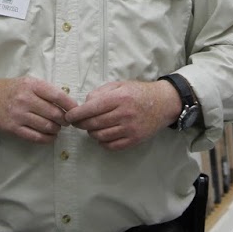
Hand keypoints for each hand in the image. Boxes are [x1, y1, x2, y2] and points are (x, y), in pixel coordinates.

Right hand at [0, 77, 77, 143]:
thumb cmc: (12, 89)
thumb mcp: (28, 82)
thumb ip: (46, 90)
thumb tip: (68, 103)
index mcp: (32, 85)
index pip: (57, 96)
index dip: (70, 105)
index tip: (76, 111)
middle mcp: (25, 99)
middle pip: (54, 113)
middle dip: (65, 120)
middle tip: (66, 121)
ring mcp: (19, 115)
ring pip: (47, 126)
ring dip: (57, 129)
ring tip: (57, 128)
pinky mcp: (13, 128)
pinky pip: (36, 137)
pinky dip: (47, 139)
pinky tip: (50, 136)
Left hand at [65, 80, 181, 150]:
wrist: (164, 103)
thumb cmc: (138, 92)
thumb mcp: (119, 85)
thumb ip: (100, 92)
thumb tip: (84, 104)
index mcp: (119, 98)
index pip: (91, 108)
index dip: (76, 114)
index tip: (68, 117)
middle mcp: (124, 114)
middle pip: (93, 124)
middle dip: (81, 124)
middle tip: (77, 123)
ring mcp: (130, 129)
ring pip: (100, 136)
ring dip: (92, 133)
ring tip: (92, 127)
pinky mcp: (135, 140)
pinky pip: (112, 146)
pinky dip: (103, 142)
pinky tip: (103, 136)